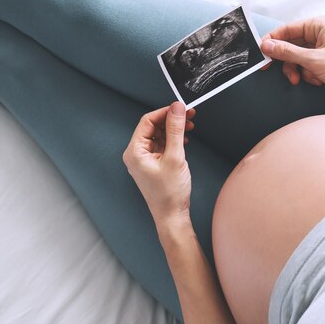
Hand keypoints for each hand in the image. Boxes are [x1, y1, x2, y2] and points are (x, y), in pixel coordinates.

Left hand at [122, 102, 195, 228]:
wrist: (172, 216)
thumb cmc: (169, 193)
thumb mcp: (175, 157)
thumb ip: (176, 130)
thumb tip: (177, 109)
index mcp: (135, 151)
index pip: (147, 121)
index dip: (165, 112)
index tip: (180, 108)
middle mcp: (136, 154)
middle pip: (153, 127)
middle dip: (171, 120)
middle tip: (188, 115)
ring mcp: (144, 160)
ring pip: (158, 135)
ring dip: (174, 129)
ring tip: (189, 126)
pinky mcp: (152, 164)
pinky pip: (161, 145)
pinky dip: (173, 140)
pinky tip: (184, 140)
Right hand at [259, 15, 324, 100]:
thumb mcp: (313, 60)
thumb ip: (287, 52)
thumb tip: (267, 45)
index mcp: (320, 24)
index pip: (288, 29)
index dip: (273, 41)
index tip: (262, 53)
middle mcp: (321, 32)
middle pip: (291, 44)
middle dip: (288, 61)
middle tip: (276, 71)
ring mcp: (323, 46)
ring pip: (297, 57)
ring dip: (297, 70)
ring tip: (301, 80)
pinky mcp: (324, 59)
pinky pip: (306, 64)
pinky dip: (308, 74)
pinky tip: (318, 80)